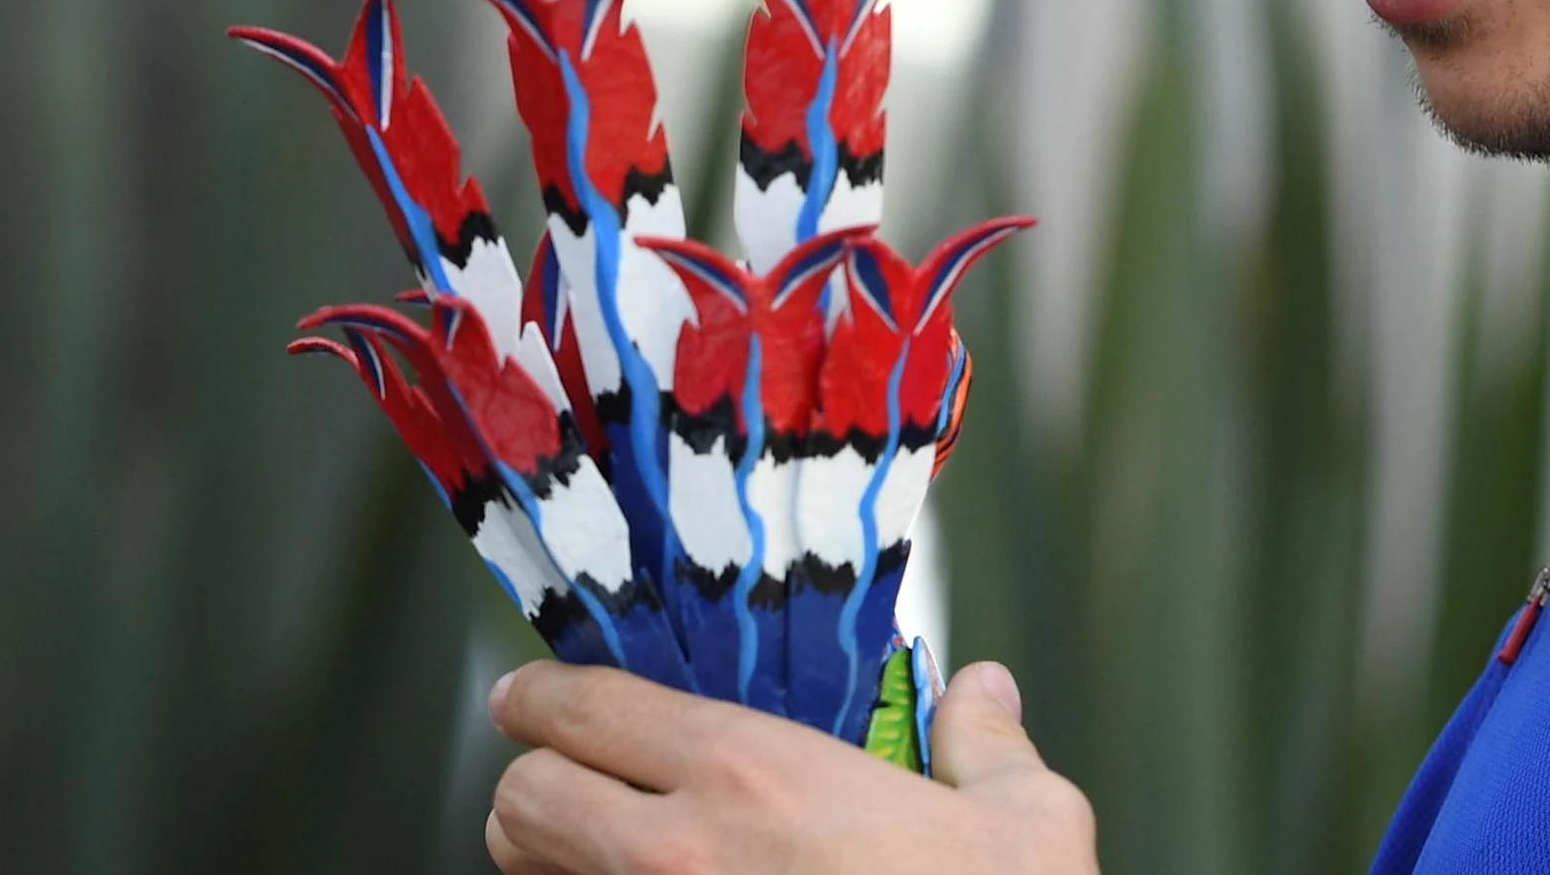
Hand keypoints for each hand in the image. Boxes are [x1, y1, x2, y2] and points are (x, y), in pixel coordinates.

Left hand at [485, 658, 1097, 874]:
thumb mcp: (1027, 827)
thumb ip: (989, 747)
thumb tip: (983, 696)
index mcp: (758, 778)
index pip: (589, 708)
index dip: (545, 693)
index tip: (536, 694)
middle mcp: (681, 857)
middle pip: (522, 795)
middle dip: (533, 776)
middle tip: (565, 770)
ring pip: (524, 873)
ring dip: (544, 854)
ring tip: (587, 846)